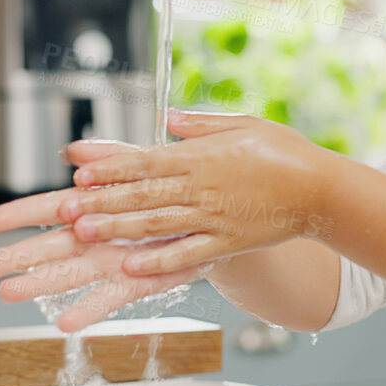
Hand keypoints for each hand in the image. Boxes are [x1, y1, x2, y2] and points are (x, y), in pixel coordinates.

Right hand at [0, 138, 208, 332]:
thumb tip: (75, 150)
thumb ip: (110, 159)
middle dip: (16, 256)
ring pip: (69, 276)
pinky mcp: (135, 283)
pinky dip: (88, 310)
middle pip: (49, 247)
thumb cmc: (172, 193)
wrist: (213, 221)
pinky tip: (65, 322)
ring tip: (8, 292)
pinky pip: (109, 299)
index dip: (21, 214)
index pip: (50, 208)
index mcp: (94, 207)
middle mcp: (96, 238)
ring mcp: (111, 263)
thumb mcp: (142, 165)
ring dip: (39, 285)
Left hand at [57, 109, 343, 275]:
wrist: (321, 189)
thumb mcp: (244, 124)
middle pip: (143, 195)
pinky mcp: (227, 242)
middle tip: (64, 208)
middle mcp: (202, 187)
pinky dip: (157, 262)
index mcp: (201, 156)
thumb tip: (167, 117)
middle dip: (101, 201)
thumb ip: (201, 124)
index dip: (111, 169)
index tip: (80, 173)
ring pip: (157, 225)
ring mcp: (214, 218)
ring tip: (84, 235)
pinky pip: (186, 255)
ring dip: (117, 230)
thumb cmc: (284, 152)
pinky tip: (129, 269)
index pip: (146, 162)